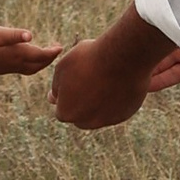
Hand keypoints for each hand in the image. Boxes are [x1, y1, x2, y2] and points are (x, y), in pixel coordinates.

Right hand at [0, 24, 63, 78]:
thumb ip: (15, 35)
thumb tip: (31, 35)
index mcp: (17, 54)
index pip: (40, 55)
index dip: (52, 52)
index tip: (60, 47)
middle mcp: (16, 63)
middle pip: (39, 65)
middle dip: (49, 58)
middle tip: (57, 49)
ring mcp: (10, 68)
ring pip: (32, 69)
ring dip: (42, 63)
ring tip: (46, 55)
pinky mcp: (4, 69)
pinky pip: (25, 69)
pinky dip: (33, 65)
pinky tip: (29, 59)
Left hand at [48, 10, 173, 126]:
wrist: (122, 58)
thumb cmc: (89, 59)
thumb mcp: (63, 67)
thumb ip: (57, 86)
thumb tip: (54, 96)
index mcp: (66, 113)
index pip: (61, 109)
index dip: (66, 93)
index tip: (75, 78)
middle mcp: (86, 122)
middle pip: (80, 115)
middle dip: (82, 101)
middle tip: (89, 78)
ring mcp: (106, 120)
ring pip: (98, 114)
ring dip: (98, 102)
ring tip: (103, 78)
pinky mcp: (124, 115)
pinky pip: (116, 110)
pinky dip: (114, 100)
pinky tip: (117, 82)